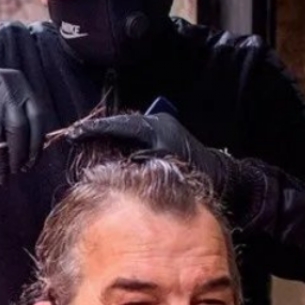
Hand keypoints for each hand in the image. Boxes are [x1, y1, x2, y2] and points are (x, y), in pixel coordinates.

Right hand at [0, 63, 58, 184]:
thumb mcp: (5, 99)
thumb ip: (19, 119)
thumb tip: (30, 157)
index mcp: (21, 86)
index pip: (36, 118)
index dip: (35, 144)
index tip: (31, 164)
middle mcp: (6, 87)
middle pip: (17, 127)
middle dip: (18, 154)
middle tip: (16, 171)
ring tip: (0, 174)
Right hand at [64, 113, 238, 196]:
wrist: (228, 180)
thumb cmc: (198, 177)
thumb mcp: (161, 170)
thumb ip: (134, 163)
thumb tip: (111, 162)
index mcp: (156, 128)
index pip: (117, 126)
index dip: (94, 131)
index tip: (75, 136)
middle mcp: (159, 123)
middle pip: (121, 124)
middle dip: (100, 132)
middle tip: (79, 139)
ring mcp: (164, 129)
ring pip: (128, 130)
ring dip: (110, 137)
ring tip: (90, 144)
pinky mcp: (167, 137)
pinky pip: (137, 136)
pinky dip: (122, 142)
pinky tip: (112, 152)